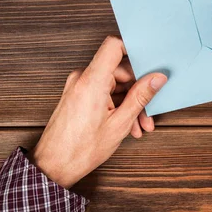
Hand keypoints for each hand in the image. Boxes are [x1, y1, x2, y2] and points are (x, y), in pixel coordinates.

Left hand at [29, 36, 166, 188]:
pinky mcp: (78, 95)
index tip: (150, 61)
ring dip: (130, 103)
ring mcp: (79, 86)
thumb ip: (141, 96)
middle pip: (119, 70)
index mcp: (92, 81)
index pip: (113, 46)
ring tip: (140, 125)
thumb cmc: (81, 149)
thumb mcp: (120, 123)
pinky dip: (117, 105)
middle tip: (150, 110)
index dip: (133, 49)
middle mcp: (83, 78)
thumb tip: (157, 78)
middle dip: (138, 90)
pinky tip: (128, 125)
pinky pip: (104, 93)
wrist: (54, 166)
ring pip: (114, 85)